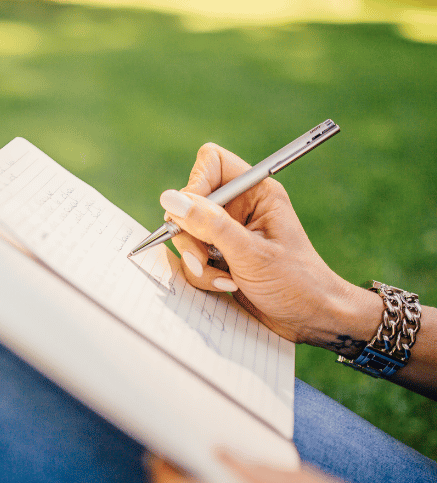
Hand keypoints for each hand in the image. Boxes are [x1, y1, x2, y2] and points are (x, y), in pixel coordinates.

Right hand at [161, 143, 379, 350]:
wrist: (311, 320)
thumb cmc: (296, 283)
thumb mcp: (250, 253)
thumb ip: (210, 224)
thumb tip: (170, 199)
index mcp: (256, 192)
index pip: (211, 163)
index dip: (196, 185)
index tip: (191, 215)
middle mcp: (240, 207)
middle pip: (190, 202)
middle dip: (191, 235)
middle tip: (204, 257)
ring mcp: (228, 233)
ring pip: (186, 233)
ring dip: (197, 260)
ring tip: (224, 278)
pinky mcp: (220, 256)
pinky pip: (192, 257)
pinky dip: (202, 275)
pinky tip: (227, 285)